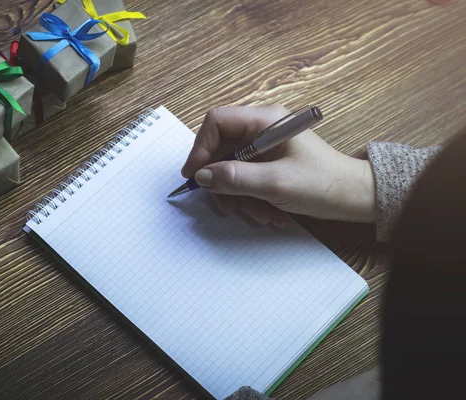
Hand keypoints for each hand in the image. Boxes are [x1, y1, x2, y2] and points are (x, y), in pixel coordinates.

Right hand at [181, 105, 375, 226]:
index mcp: (265, 121)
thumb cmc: (323, 183)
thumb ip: (235, 178)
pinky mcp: (267, 164)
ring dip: (238, 196)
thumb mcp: (275, 183)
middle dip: (221, 181)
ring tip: (260, 215)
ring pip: (230, 169)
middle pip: (221, 149)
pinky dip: (250, 199)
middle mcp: (261, 129)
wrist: (354, 197)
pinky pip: (244, 179)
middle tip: (227, 206)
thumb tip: (202, 176)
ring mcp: (264, 147)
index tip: (196, 176)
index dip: (201, 148)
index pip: (217, 122)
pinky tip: (268, 213)